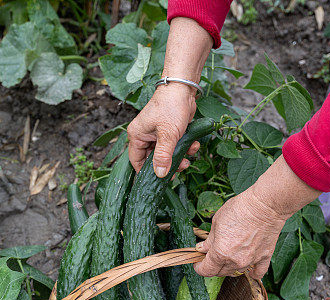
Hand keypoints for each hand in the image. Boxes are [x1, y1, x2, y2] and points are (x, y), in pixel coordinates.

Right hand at [127, 17, 211, 176]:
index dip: (146, 173)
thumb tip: (159, 174)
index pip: (136, 161)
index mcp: (137, 135)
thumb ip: (163, 156)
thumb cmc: (171, 107)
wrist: (183, 88)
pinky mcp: (169, 131)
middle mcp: (145, 135)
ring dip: (179, 157)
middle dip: (169, 165)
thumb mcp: (168, 135)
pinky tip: (193, 145)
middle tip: (181, 168)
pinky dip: (184, 147)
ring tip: (189, 156)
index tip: (158, 181)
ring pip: (166, 154)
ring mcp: (157, 133)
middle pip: (153, 160)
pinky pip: (174, 146)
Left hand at [194, 156, 321, 278]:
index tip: (198, 263)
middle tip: (212, 255)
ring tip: (229, 256)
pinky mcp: (264, 257)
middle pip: (220, 272)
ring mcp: (251, 261)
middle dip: (213, 266)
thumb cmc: (240, 209)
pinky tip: (249, 270)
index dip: (199, 267)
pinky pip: (258, 273)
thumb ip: (209, 240)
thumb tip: (202, 249)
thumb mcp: (217, 222)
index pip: (206, 270)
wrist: (265, 206)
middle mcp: (235, 261)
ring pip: (236, 271)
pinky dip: (253, 273)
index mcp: (220, 253)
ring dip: (230, 266)